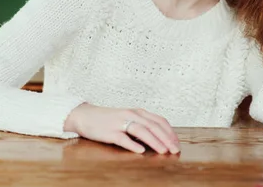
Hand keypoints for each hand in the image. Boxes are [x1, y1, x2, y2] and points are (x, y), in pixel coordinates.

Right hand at [64, 103, 179, 154]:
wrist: (85, 116)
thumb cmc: (109, 120)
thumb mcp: (128, 119)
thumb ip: (142, 125)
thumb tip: (161, 138)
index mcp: (137, 112)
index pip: (159, 120)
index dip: (170, 132)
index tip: (177, 143)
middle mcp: (131, 114)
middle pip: (152, 126)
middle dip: (166, 138)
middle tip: (175, 150)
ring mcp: (120, 122)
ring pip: (141, 130)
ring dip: (154, 141)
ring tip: (163, 151)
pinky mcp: (109, 132)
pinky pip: (122, 138)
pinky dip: (132, 144)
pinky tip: (140, 151)